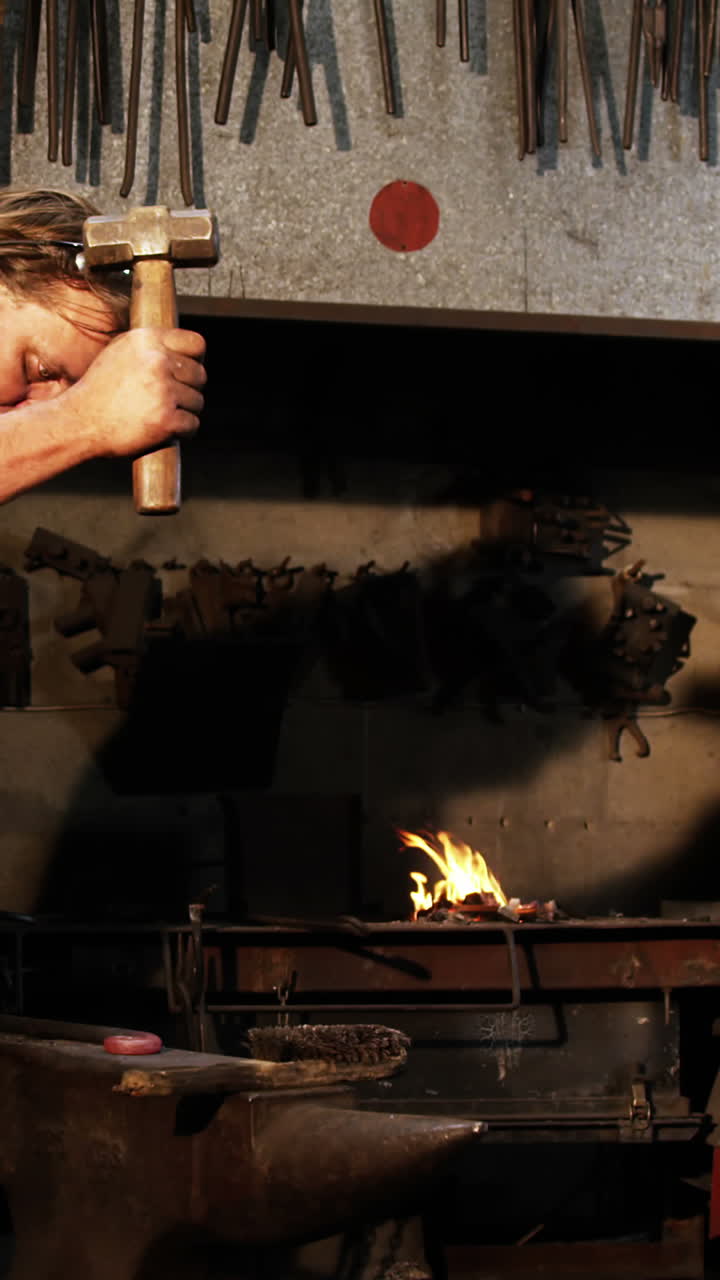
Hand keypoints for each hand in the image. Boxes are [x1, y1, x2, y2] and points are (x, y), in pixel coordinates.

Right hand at [62, 327, 206, 457]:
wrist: (78, 422)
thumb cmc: (98, 391)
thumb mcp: (119, 354)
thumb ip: (150, 349)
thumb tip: (182, 352)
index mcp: (147, 340)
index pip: (196, 344)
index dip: (196, 360)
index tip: (187, 373)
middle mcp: (157, 361)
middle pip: (200, 375)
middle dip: (189, 390)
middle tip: (169, 401)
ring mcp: (163, 390)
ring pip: (197, 402)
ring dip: (185, 412)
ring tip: (160, 416)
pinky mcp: (166, 419)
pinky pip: (192, 424)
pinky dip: (183, 431)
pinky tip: (166, 431)